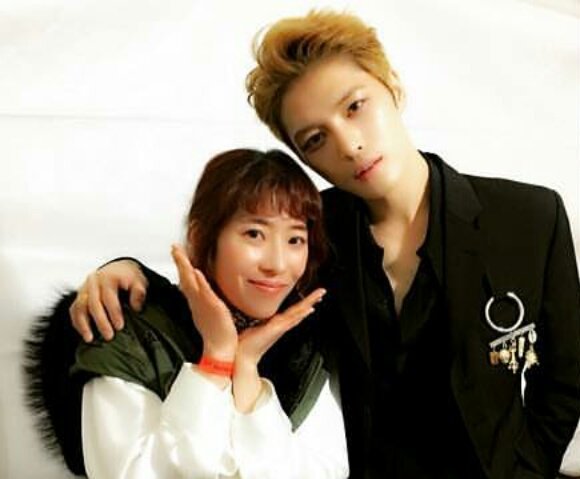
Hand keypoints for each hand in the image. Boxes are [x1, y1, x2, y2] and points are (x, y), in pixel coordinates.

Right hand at [69, 260, 146, 341]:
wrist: (118, 269)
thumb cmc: (128, 278)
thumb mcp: (138, 281)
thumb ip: (138, 293)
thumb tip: (136, 308)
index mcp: (108, 277)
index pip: (109, 297)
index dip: (114, 313)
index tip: (120, 327)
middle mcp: (93, 282)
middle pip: (93, 303)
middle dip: (100, 321)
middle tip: (109, 336)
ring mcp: (84, 289)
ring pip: (80, 307)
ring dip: (84, 324)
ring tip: (90, 339)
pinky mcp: (79, 296)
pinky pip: (74, 310)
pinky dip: (78, 323)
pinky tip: (84, 334)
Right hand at [171, 244, 237, 360]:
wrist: (220, 351)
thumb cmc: (219, 336)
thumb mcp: (214, 314)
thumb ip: (211, 302)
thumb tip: (213, 295)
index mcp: (198, 303)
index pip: (188, 282)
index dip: (182, 268)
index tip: (178, 255)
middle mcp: (198, 302)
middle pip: (185, 278)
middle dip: (180, 262)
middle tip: (174, 247)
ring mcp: (203, 305)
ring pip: (191, 283)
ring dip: (185, 267)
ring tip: (179, 253)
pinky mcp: (213, 309)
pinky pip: (205, 293)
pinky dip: (200, 283)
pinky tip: (196, 272)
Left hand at [235, 288, 325, 368]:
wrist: (244, 355)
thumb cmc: (248, 343)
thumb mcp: (255, 327)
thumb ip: (260, 321)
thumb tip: (258, 315)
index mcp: (277, 323)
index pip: (294, 311)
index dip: (304, 303)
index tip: (313, 297)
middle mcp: (281, 325)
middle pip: (300, 310)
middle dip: (311, 300)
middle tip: (322, 292)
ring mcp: (281, 327)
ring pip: (298, 313)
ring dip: (309, 304)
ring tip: (319, 296)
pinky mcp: (277, 329)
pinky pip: (291, 320)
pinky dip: (301, 314)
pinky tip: (308, 309)